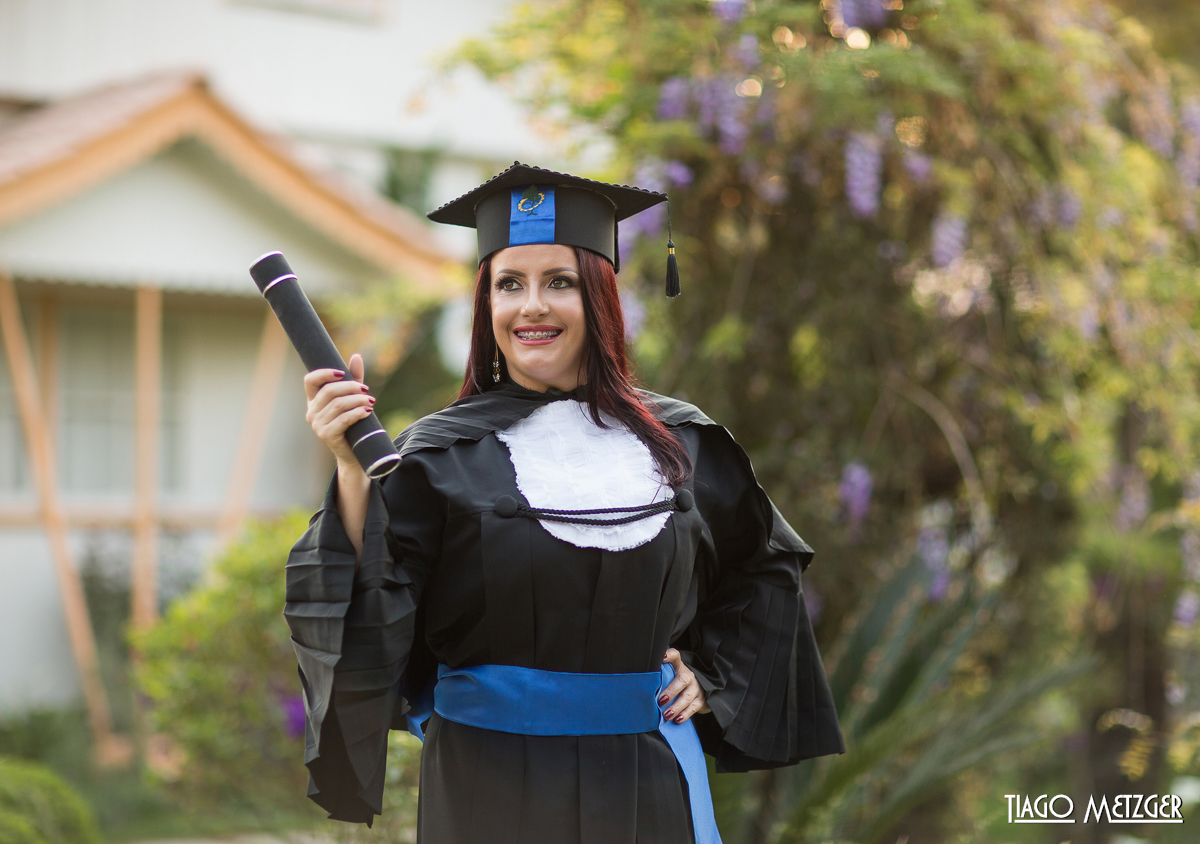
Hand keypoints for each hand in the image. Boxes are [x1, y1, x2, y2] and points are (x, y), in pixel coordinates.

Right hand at [304, 353, 373, 468]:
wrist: (355, 451)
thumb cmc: (353, 422)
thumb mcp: (353, 397)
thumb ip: (353, 378)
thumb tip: (356, 356)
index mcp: (313, 400)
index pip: (310, 381)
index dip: (324, 373)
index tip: (342, 373)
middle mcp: (312, 411)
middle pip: (329, 391)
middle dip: (350, 387)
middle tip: (366, 390)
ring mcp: (317, 424)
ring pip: (338, 405)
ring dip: (358, 400)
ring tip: (371, 401)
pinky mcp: (326, 435)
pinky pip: (343, 419)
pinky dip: (357, 413)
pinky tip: (367, 411)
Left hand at [659, 648, 710, 723]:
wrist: (698, 691)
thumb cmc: (676, 683)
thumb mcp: (669, 676)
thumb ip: (660, 677)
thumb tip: (641, 683)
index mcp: (678, 667)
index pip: (675, 656)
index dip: (670, 655)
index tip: (662, 657)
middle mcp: (688, 676)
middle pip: (682, 680)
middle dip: (671, 691)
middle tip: (661, 700)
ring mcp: (696, 688)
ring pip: (687, 696)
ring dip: (676, 707)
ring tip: (666, 715)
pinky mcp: (701, 700)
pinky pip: (693, 707)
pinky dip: (685, 714)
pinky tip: (677, 719)